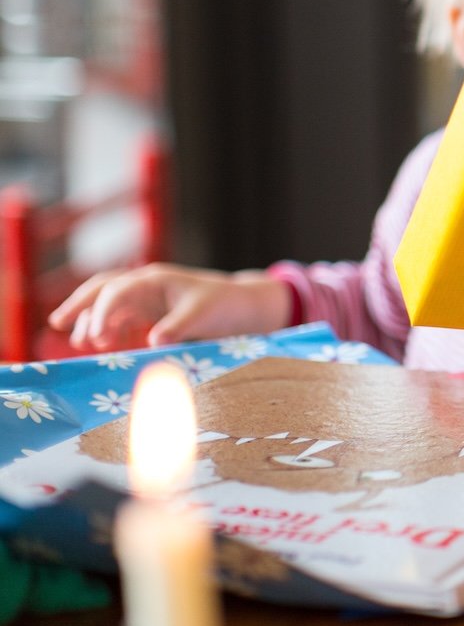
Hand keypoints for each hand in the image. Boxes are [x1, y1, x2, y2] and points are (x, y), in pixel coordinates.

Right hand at [48, 263, 291, 351]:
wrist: (245, 306)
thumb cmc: (225, 305)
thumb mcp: (204, 315)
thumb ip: (178, 327)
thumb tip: (152, 342)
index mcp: (155, 280)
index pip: (117, 289)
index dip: (100, 311)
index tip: (94, 336)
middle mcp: (146, 286)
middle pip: (102, 288)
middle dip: (78, 304)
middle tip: (57, 324)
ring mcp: (147, 299)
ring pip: (108, 304)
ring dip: (92, 321)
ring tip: (85, 344)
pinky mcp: (150, 313)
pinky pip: (120, 319)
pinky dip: (108, 330)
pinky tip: (105, 346)